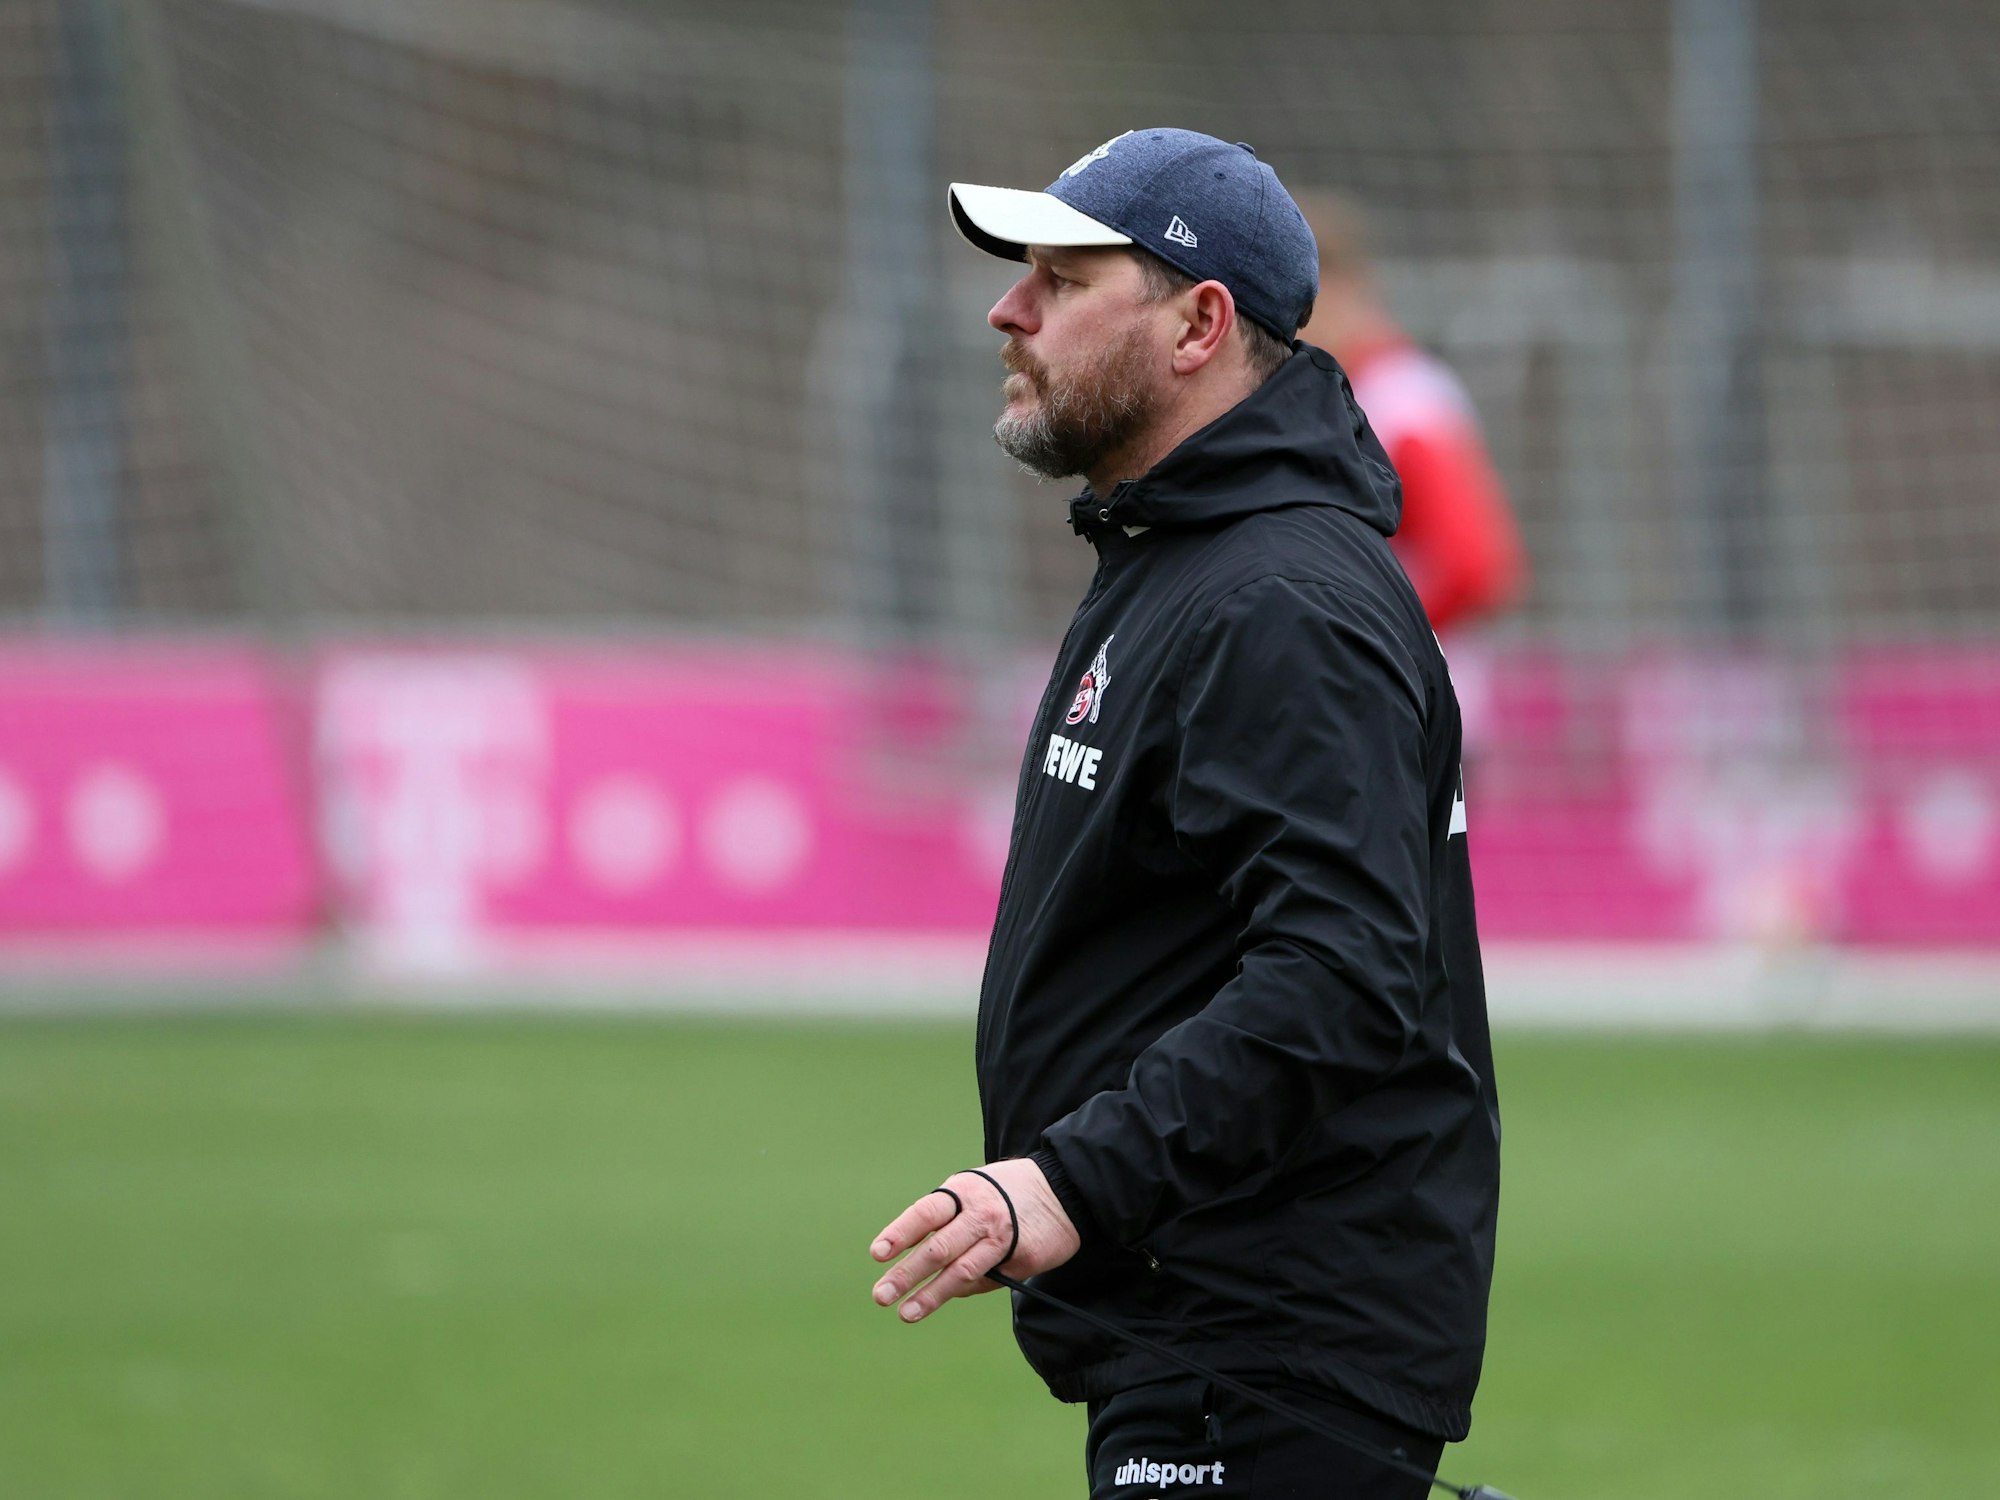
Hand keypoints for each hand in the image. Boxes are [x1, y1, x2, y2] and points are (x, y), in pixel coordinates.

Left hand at [869, 1158, 1080, 1323]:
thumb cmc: (1005, 1193)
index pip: (926, 1213)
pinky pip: (987, 1281)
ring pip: (961, 1272)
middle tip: (881, 1295)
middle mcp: (981, 1215)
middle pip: (939, 1248)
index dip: (901, 1232)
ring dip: (931, 1295)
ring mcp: (1002, 1240)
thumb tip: (919, 1265)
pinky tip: (950, 1294)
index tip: (878, 1253)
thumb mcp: (973, 1192)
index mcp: (963, 1193)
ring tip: (906, 1313)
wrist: (1064, 1189)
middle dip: (907, 1274)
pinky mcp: (1021, 1261)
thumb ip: (946, 1222)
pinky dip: (966, 1289)